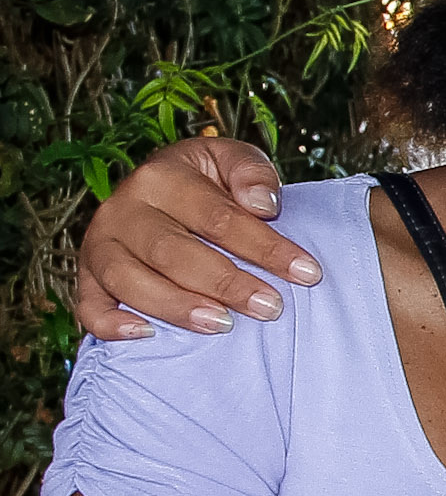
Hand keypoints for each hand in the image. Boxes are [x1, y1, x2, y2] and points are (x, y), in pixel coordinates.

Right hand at [73, 137, 314, 339]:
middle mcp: (122, 210)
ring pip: (129, 280)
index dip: (265, 247)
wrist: (163, 192)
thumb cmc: (207, 183)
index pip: (217, 217)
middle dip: (226, 283)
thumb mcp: (232, 161)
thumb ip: (252, 173)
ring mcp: (100, 245)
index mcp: (160, 177)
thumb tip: (264, 204)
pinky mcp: (88, 277)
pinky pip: (89, 305)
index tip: (306, 273)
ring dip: (176, 306)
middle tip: (270, 307)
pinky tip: (147, 335)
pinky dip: (111, 323)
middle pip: (173, 252)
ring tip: (222, 325)